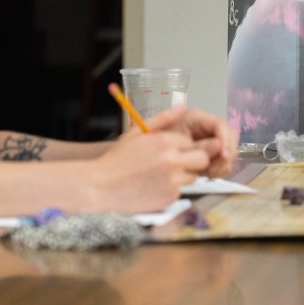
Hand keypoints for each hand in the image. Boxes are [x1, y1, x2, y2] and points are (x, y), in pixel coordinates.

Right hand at [96, 128, 211, 209]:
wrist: (101, 186)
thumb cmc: (117, 160)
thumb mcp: (137, 133)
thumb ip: (163, 119)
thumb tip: (182, 106)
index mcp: (165, 141)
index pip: (191, 142)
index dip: (183, 146)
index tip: (170, 151)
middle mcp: (172, 161)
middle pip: (202, 159)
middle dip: (194, 160)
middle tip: (176, 163)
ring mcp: (172, 181)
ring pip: (194, 177)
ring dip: (183, 176)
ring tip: (160, 175)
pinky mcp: (170, 198)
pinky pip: (181, 191)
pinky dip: (171, 190)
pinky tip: (154, 186)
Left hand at [147, 106, 237, 176]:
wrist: (134, 165)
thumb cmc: (144, 147)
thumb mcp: (161, 135)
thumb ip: (190, 138)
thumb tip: (214, 140)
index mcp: (195, 119)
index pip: (220, 125)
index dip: (225, 139)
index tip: (222, 155)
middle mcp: (204, 130)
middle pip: (230, 138)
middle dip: (226, 153)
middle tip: (214, 168)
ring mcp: (207, 145)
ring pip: (228, 152)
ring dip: (222, 164)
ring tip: (207, 173)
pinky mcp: (206, 159)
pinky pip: (221, 164)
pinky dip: (218, 170)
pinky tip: (206, 175)